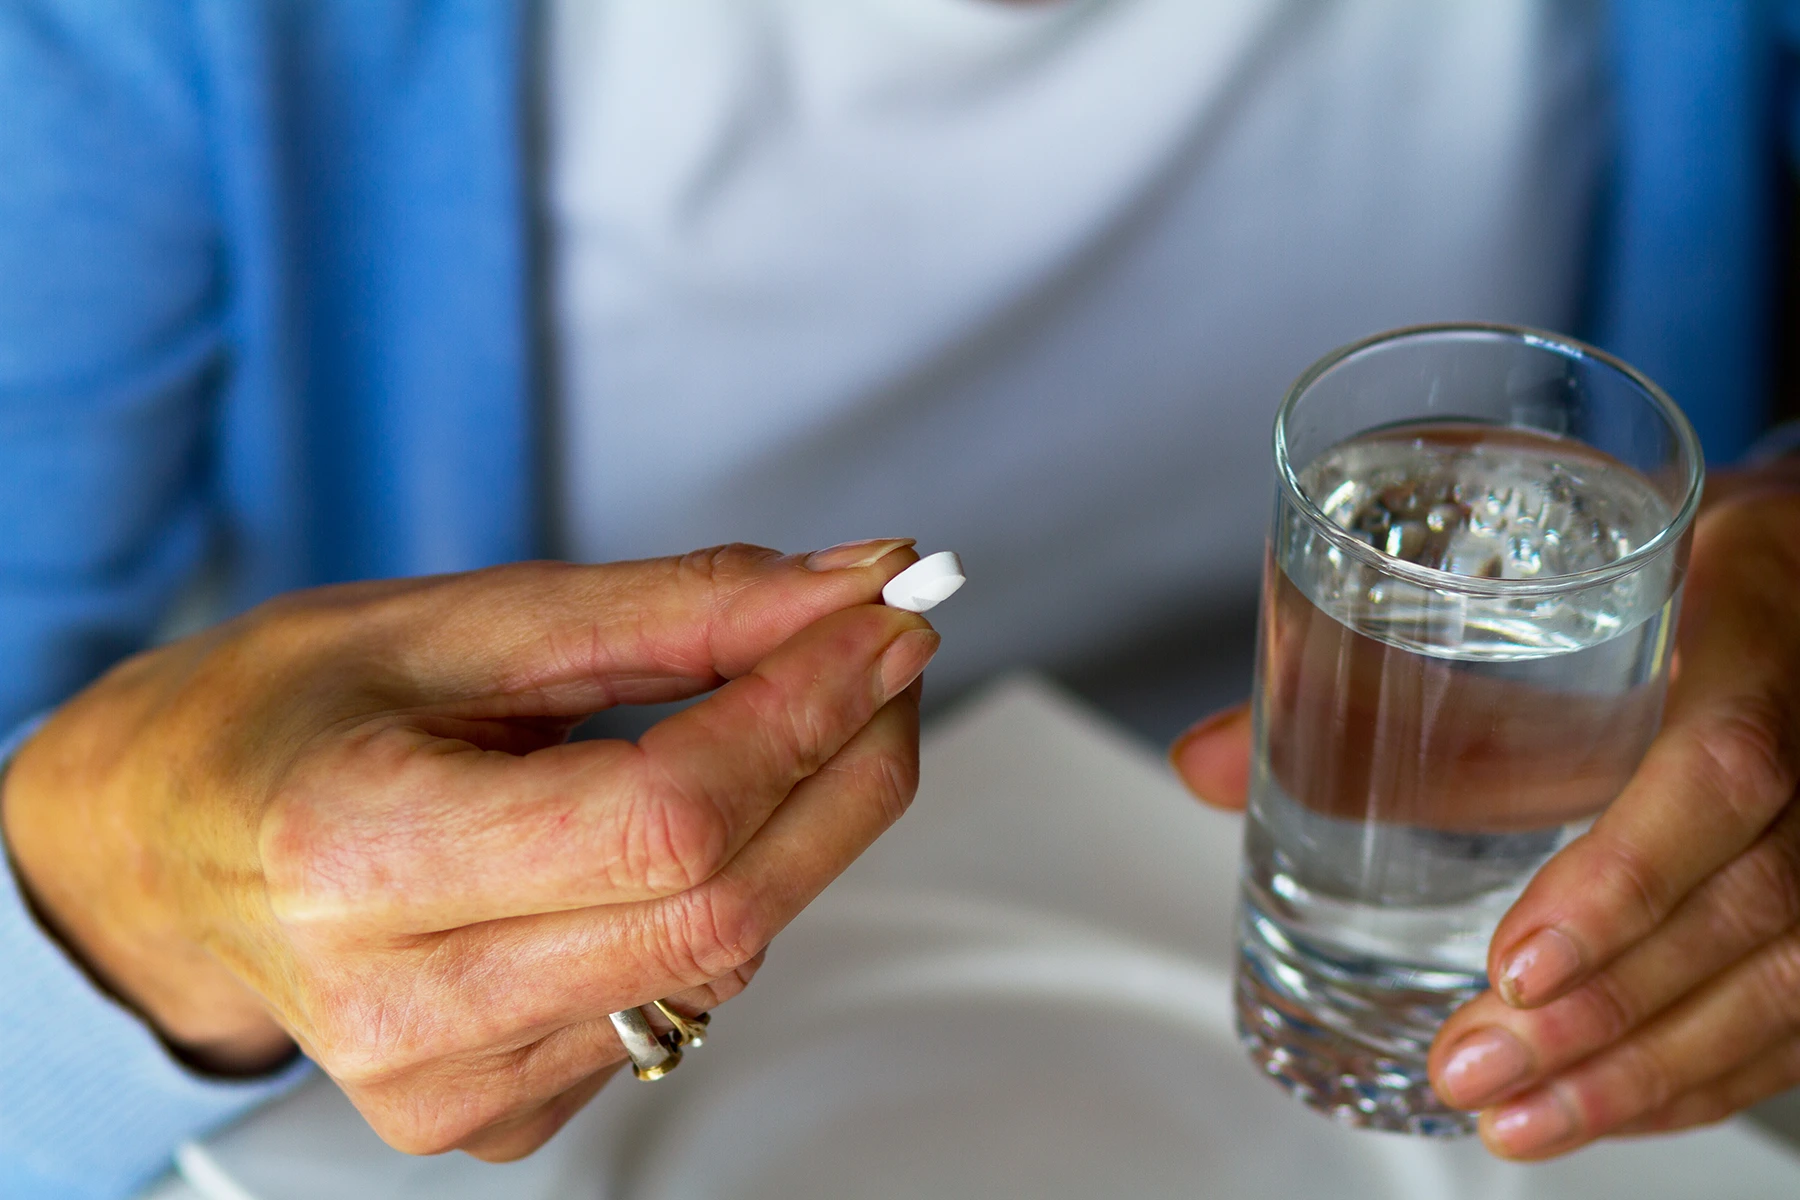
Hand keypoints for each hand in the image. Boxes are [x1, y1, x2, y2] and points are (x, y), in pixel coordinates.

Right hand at [1, 541, 934, 1160]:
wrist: (172, 847)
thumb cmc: (285, 718)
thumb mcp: (461, 622)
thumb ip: (672, 611)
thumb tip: (848, 586)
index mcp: (358, 858)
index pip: (665, 817)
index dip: (806, 715)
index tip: (885, 626)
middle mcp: (401, 1007)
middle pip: (724, 907)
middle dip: (844, 769)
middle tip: (878, 658)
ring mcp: (450, 1087)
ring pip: (720, 959)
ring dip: (796, 828)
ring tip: (778, 722)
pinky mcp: (494, 1117)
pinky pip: (674, 1000)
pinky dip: (718, 898)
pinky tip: (673, 833)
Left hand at [1170, 458, 1799, 1158]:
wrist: (1789, 566)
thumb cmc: (1645, 563)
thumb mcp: (1532, 578)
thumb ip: (1369, 669)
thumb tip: (1205, 763)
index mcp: (1752, 610)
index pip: (1723, 762)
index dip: (1628, 876)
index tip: (1515, 962)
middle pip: (1756, 899)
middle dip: (1607, 1010)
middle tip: (1473, 1067)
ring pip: (1793, 976)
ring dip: (1651, 1070)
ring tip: (1519, 1119)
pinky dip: (1704, 1070)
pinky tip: (1600, 1105)